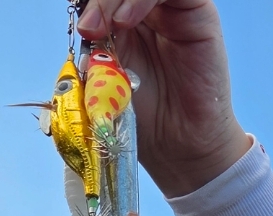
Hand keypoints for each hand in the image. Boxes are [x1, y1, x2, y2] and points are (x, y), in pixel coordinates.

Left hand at [78, 0, 250, 195]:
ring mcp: (172, 9)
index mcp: (123, 22)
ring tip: (100, 28)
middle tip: (86, 27)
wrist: (177, 145)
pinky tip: (124, 22)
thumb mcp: (103, 82)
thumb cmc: (141, 119)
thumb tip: (81, 25)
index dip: (85, 3)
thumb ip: (93, 52)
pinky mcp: (197, 11)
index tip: (75, 25)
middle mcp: (147, 11)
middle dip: (96, 0)